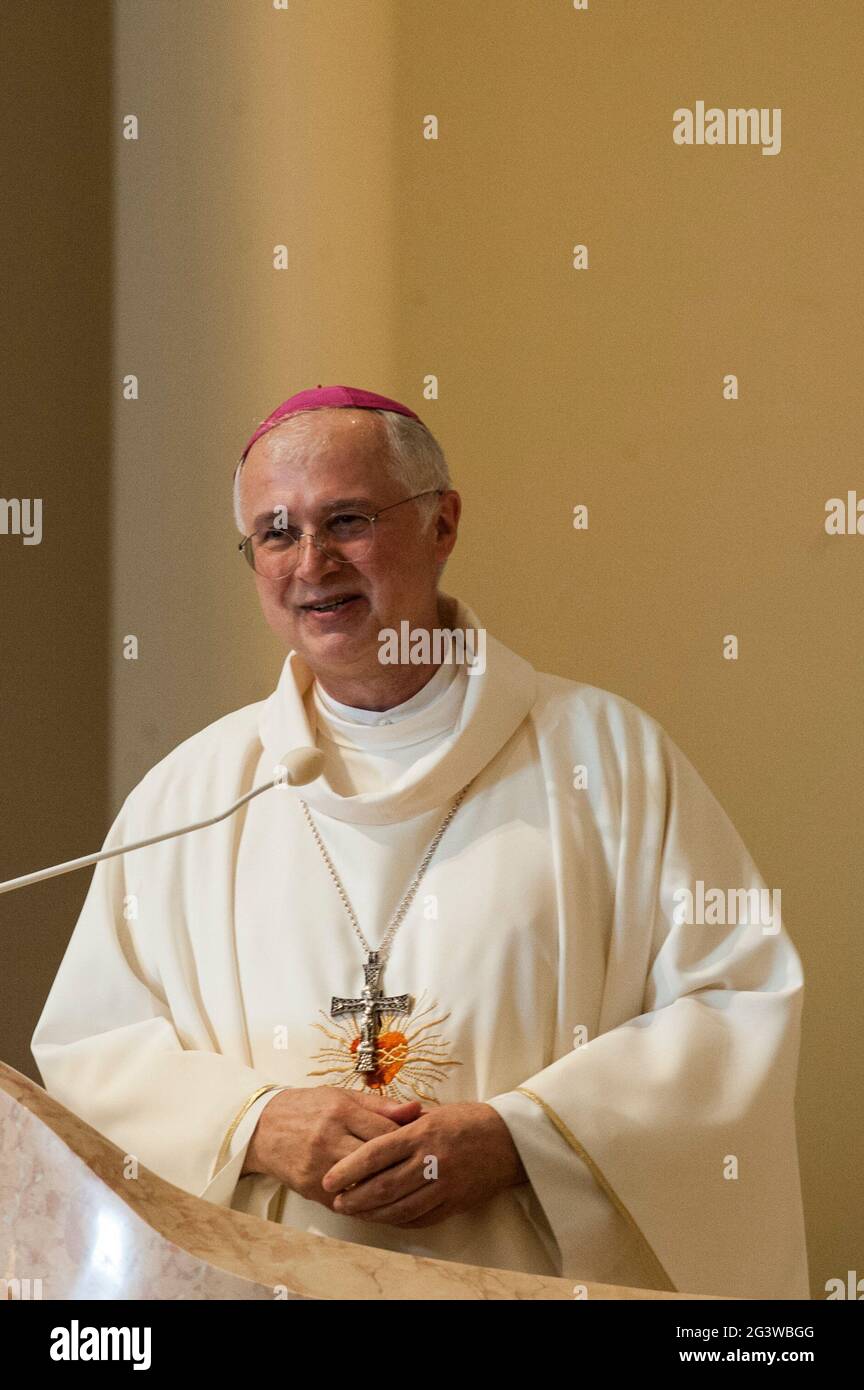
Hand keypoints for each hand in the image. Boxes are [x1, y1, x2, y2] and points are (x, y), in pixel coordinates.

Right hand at [242, 1087, 421, 1207]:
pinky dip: (364, 1202)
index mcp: (341, 1112)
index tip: (418, 1144)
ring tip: (401, 1185)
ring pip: (364, 1185)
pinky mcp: (311, 1188)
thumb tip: (417, 1109)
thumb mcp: (342, 1096)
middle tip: (416, 1169)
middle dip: (399, 1166)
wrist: (262, 1128)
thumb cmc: (307, 1108)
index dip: (407, 1140)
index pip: (386, 1132)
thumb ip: (381, 1105)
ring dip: (384, 1187)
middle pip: (377, 1161)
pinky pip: (346, 1202)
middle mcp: (329, 1139)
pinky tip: (377, 1198)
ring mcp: (319, 1166)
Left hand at [320, 1101, 527, 1227]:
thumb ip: (402, 1122)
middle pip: (383, 1186)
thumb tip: (369, 1128)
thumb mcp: (434, 1111)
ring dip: (372, 1214)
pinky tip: (385, 1218)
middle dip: (354, 1198)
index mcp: (421, 1133)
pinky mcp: (455, 1203)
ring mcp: (444, 1185)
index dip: (348, 1169)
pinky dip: (398, 1221)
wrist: (510, 1140)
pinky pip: (420, 1218)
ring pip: (399, 1208)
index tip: (330, 1178)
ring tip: (356, 1213)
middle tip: (337, 1201)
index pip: (375, 1153)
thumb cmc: (469, 1120)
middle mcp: (431, 1160)